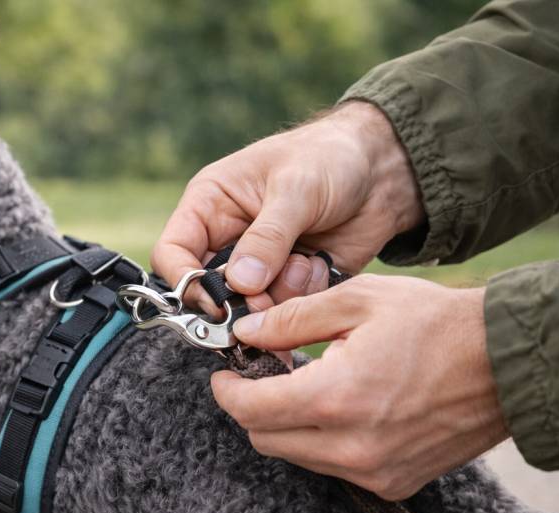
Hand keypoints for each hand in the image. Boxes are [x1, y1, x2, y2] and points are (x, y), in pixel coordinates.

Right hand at [151, 102, 423, 312]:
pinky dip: (304, 295)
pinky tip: (321, 265)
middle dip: (239, 300)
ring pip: (248, 306)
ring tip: (306, 263)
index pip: (173, 253)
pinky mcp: (288, 282)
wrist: (385, 171)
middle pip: (207, 291)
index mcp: (210, 205)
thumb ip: (267, 238)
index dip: (185, 281)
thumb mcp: (296, 189)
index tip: (216, 302)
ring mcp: (258, 265)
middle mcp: (227, 239)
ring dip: (278, 295)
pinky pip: (284, 309)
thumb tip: (239, 284)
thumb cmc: (331, 158)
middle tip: (266, 297)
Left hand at [210, 275, 509, 499]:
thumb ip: (291, 319)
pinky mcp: (393, 484)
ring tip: (304, 386)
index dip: (226, 390)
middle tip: (263, 375)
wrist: (508, 364)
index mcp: (335, 398)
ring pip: (296, 457)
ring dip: (286, 425)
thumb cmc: (437, 324)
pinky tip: (339, 408)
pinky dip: (321, 442)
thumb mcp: (358, 300)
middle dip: (252, 407)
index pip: (249, 410)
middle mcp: (349, 448)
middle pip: (265, 440)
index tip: (224, 374)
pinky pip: (331, 468)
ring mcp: (373, 473)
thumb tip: (245, 333)